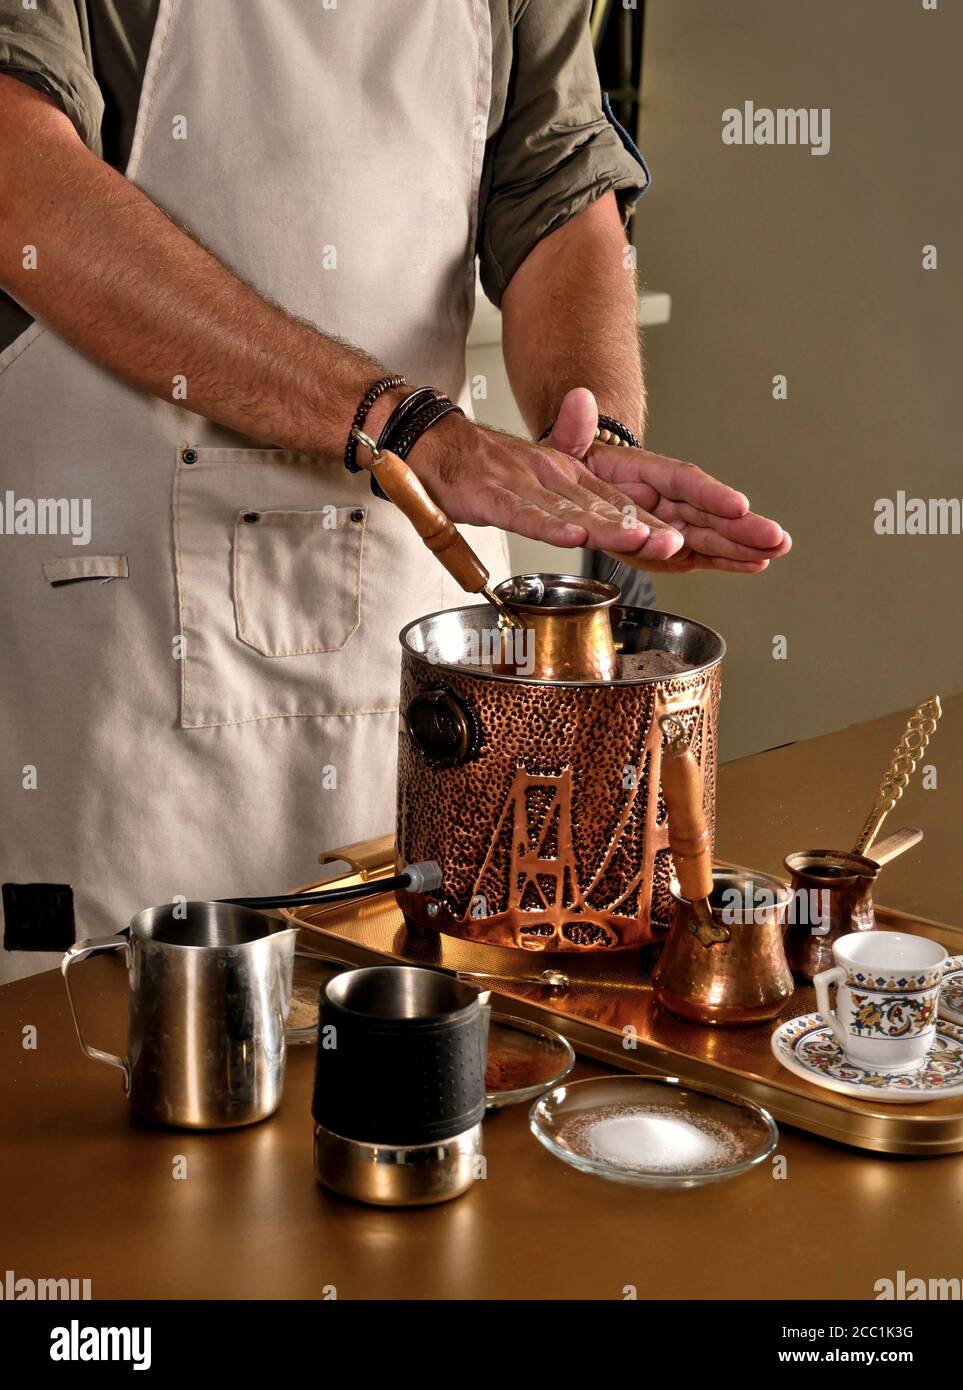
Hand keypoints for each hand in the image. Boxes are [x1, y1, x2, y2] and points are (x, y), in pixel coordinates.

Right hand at [408, 410, 686, 561]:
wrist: (434, 446)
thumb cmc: (484, 471)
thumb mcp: (536, 477)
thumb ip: (571, 498)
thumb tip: (600, 523)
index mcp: (565, 474)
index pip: (615, 501)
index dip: (648, 521)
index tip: (680, 540)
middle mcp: (551, 476)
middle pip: (602, 507)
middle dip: (640, 528)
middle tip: (674, 543)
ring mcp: (522, 485)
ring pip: (571, 510)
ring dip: (605, 526)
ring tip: (637, 539)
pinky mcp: (492, 497)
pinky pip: (523, 514)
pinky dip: (548, 525)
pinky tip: (572, 536)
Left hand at [548, 388, 790, 573]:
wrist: (576, 482)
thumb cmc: (577, 463)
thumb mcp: (567, 444)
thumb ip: (574, 428)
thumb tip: (578, 398)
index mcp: (644, 471)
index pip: (682, 480)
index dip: (709, 494)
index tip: (737, 505)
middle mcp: (665, 498)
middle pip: (707, 512)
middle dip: (741, 528)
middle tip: (775, 536)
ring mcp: (671, 523)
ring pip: (711, 535)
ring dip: (744, 546)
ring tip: (777, 550)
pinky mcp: (670, 547)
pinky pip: (700, 553)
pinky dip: (726, 560)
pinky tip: (756, 564)